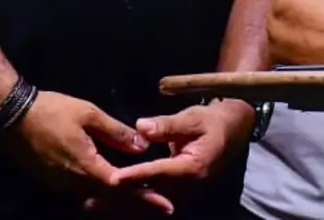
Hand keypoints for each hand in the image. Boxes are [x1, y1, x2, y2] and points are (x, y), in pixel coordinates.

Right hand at [3, 91, 167, 211]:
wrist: (11, 116)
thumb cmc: (52, 111)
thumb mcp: (89, 114)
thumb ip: (117, 132)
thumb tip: (142, 146)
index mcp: (86, 167)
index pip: (121, 187)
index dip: (144, 196)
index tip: (165, 204)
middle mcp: (73, 182)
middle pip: (110, 198)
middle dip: (137, 203)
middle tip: (162, 206)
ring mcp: (61, 183)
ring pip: (96, 196)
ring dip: (119, 199)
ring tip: (142, 198)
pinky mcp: (52, 180)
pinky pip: (82, 191)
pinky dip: (101, 192)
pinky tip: (112, 187)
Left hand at [94, 99, 253, 213]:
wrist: (231, 132)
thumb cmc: (211, 122)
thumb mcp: (192, 118)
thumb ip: (167, 125)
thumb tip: (141, 128)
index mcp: (193, 167)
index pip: (159, 172)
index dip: (135, 176)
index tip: (113, 178)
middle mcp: (187, 186)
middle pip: (150, 195)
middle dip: (122, 198)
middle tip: (92, 201)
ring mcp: (181, 192)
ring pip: (148, 203)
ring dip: (122, 205)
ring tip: (92, 206)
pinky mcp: (175, 193)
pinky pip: (150, 201)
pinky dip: (130, 203)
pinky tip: (107, 203)